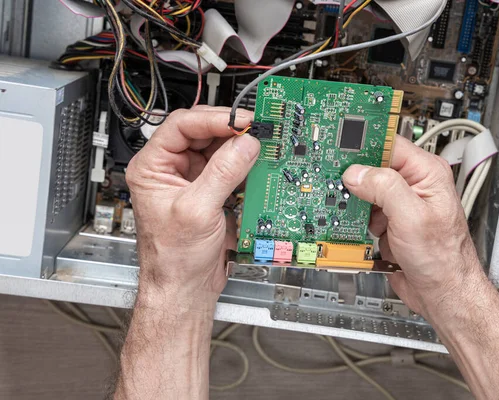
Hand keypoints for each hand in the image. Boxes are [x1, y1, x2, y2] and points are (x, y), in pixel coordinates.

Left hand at [125, 106, 259, 308]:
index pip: (181, 126)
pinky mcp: (210, 193)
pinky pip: (229, 169)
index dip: (213, 119)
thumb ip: (222, 173)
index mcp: (152, 167)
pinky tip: (256, 166)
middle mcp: (170, 170)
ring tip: (260, 146)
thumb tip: (245, 145)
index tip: (241, 121)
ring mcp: (191, 181)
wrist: (185, 288)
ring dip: (240, 148)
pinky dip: (245, 166)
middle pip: (202, 134)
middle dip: (230, 131)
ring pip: (218, 150)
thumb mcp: (197, 211)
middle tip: (256, 131)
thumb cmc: (172, 259)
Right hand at [342, 137, 485, 319]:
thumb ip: (384, 188)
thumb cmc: (443, 259)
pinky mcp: (390, 221)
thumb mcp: (412, 217)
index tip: (338, 145)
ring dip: (355, 201)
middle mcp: (414, 184)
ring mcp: (400, 203)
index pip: (389, 144)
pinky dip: (358, 217)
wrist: (441, 293)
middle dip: (355, 177)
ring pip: (365, 189)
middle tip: (337, 182)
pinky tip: (364, 228)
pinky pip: (365, 209)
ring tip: (355, 212)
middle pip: (373, 166)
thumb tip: (357, 173)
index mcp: (426, 173)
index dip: (363, 144)